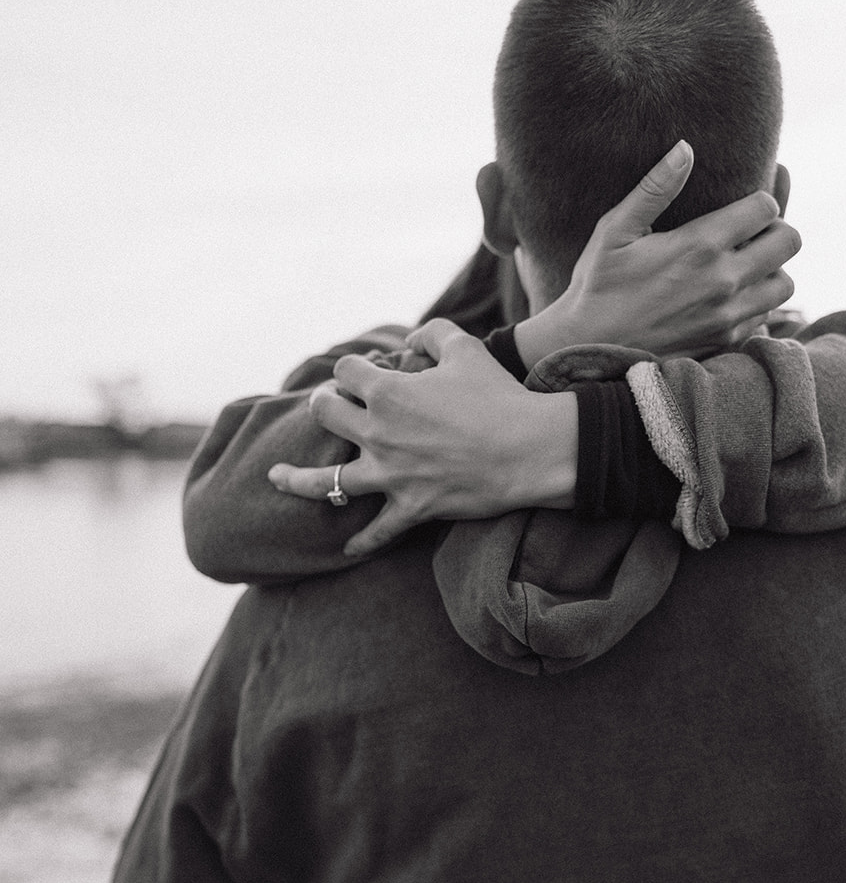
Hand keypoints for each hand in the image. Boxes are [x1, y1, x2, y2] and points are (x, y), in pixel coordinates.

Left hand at [267, 321, 577, 561]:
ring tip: (277, 478)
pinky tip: (346, 548)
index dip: (352, 368)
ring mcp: (391, 475)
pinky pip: (376, 531)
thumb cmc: (499, 396)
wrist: (531, 450)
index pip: (344, 371)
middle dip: (323, 405)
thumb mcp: (466, 348)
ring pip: (326, 483)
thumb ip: (431, 334)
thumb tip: (408, 340)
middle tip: (328, 408)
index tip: (363, 372)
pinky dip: (360, 542)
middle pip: (325, 415)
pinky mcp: (411, 508)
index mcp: (388, 392)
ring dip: (297, 479)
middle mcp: (378, 434)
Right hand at [513, 140, 801, 367]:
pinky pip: (766, 316)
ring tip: (744, 265)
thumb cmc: (598, 284)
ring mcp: (729, 315)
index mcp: (700, 245)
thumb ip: (654, 188)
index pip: (766, 207)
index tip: (741, 204)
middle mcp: (723, 280)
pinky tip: (729, 296)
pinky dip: (757, 303)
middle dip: (774, 229)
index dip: (758, 199)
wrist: (589, 348)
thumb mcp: (616, 229)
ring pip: (785, 283)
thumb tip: (685, 148)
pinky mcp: (726, 341)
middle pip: (788, 242)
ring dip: (771, 270)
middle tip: (749, 232)